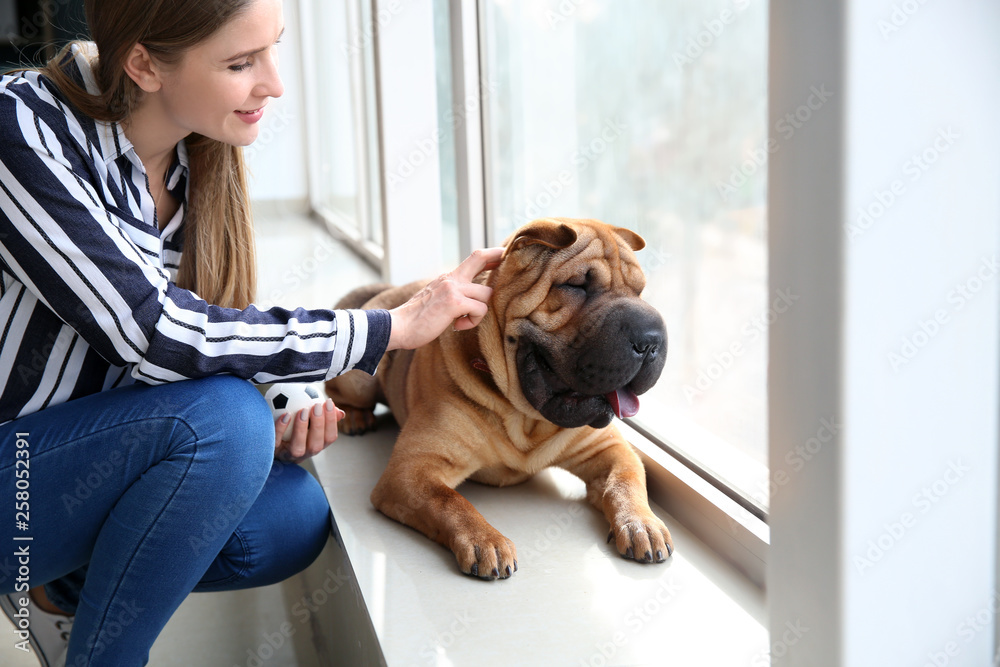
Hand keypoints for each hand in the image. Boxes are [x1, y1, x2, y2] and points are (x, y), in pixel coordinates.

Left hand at [273, 398, 346, 461]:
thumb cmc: (292, 428)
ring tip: (303, 410)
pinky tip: (285, 415)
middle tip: (316, 405)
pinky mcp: (273, 453)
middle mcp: (304, 454)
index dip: (332, 421)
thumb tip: (340, 412)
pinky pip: (277, 443)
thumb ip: (323, 417)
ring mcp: (288, 456)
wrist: (266, 440)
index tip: (329, 402)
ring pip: (298, 449)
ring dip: (302, 429)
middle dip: (319, 426)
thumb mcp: (309, 422)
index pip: (330, 437)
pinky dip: (281, 429)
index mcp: (316, 445)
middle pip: (316, 446)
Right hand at [387, 247, 503, 350]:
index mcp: (448, 278)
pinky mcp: (454, 303)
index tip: (503, 254)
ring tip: (461, 321)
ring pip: (486, 294)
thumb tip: (467, 299)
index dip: (491, 255)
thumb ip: (451, 294)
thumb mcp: (435, 299)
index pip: (473, 258)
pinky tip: (457, 327)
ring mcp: (453, 288)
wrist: (398, 326)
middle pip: (480, 257)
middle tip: (506, 259)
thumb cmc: (416, 319)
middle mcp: (451, 279)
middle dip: (497, 257)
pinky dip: (473, 322)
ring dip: (479, 312)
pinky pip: (480, 310)